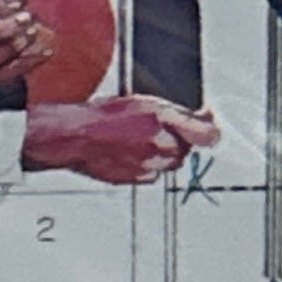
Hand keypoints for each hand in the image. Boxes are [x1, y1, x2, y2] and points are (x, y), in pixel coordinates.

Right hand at [18, 95, 219, 185]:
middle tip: (157, 129)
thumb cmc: (103, 117)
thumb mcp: (146, 103)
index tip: (205, 123)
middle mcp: (160, 147)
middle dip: (176, 141)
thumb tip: (207, 118)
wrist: (74, 137)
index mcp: (165, 122)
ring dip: (159, 153)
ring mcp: (147, 166)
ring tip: (137, 140)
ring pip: (167, 163)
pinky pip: (148, 174)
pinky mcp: (133, 178)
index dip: (206, 128)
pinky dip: (144, 165)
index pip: (207, 134)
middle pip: (184, 150)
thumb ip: (182, 114)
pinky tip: (128, 152)